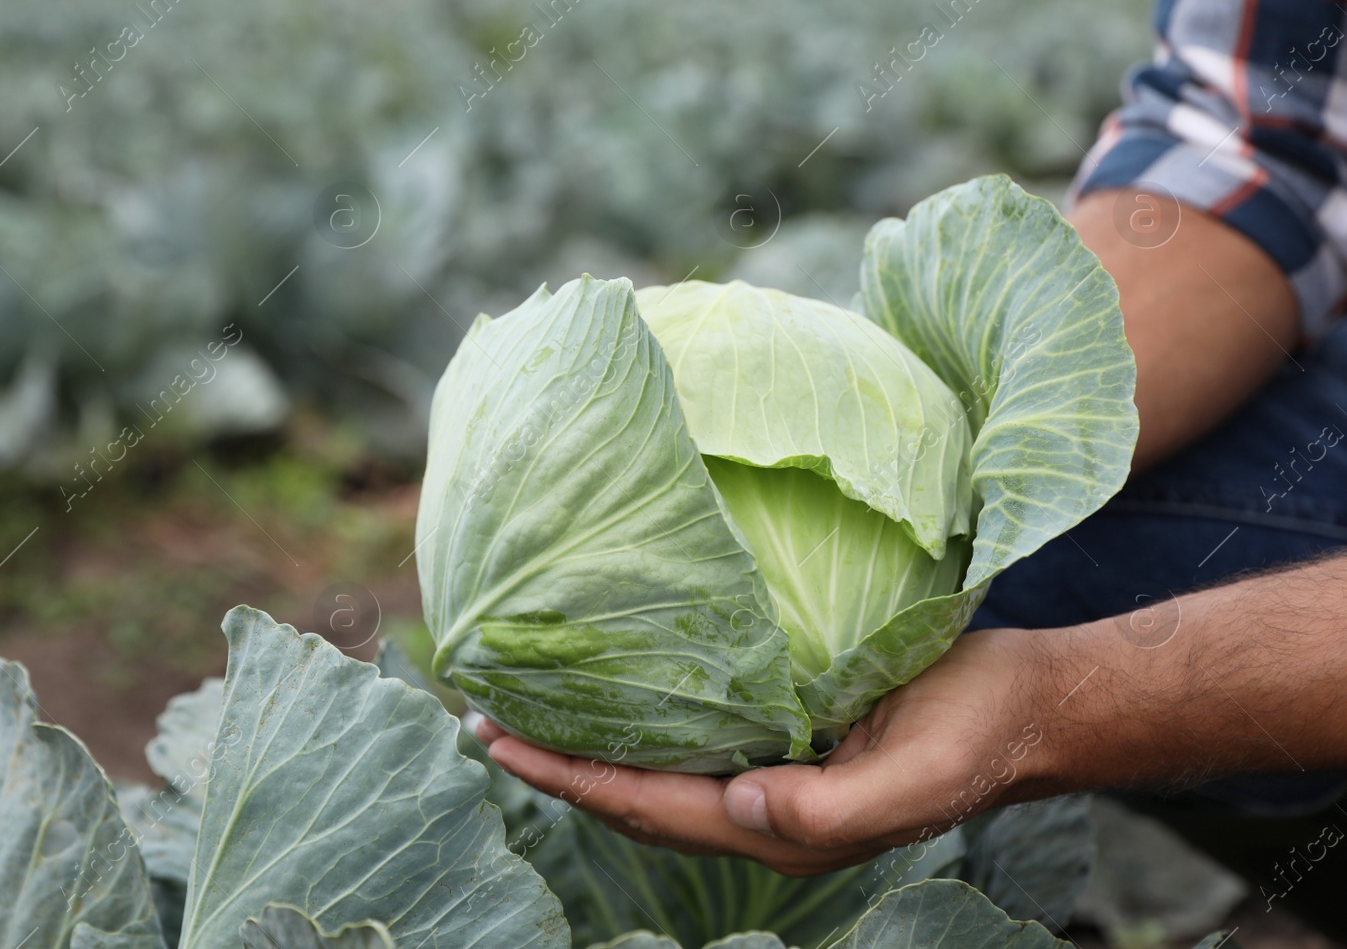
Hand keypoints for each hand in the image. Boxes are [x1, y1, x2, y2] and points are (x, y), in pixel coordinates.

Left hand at [479, 628, 1060, 875]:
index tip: (499, 742)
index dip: (570, 780)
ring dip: (588, 743)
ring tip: (523, 707)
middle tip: (483, 719)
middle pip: (634, 796)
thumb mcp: (919, 776)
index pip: (648, 808)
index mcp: (781, 826)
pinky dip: (640, 716)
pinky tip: (614, 687)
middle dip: (557, 766)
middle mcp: (762, 806)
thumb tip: (741, 808)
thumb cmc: (978, 733)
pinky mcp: (785, 731)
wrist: (1028, 705)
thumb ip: (831, 810)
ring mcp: (771, 772)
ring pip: (656, 768)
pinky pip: (693, 733)